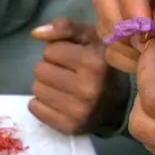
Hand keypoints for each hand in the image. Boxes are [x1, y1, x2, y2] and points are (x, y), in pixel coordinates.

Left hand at [28, 18, 131, 134]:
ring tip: (63, 87)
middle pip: (40, 70)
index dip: (58, 51)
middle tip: (66, 73)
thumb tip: (35, 33)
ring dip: (45, 85)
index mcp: (95, 63)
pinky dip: (41, 103)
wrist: (119, 104)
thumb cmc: (102, 65)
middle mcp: (88, 88)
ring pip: (36, 89)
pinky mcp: (70, 126)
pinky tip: (58, 101)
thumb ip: (65, 27)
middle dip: (50, 68)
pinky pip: (35, 109)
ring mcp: (79, 111)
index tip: (73, 58)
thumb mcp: (91, 37)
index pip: (50, 51)